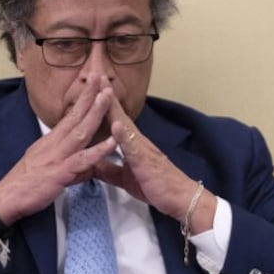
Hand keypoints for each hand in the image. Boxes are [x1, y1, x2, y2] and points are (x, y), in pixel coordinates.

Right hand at [0, 74, 118, 223]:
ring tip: (108, 97)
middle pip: (76, 115)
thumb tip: (88, 166)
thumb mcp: (49, 168)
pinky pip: (83, 159)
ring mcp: (58, 156)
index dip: (83, 98)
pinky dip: (98, 150)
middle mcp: (55, 143)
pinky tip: (112, 142)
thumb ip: (72, 165)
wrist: (7, 198)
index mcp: (52, 141)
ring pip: (81, 131)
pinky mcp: (60, 172)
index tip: (94, 83)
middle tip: (103, 77)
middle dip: (90, 95)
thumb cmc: (26, 184)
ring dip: (95, 112)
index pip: (70, 115)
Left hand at [92, 99, 215, 233]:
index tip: (93, 86)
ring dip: (113, 108)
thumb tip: (92, 164)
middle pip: (119, 115)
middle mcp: (138, 141)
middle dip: (106, 95)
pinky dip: (123, 135)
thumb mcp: (126, 179)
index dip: (104, 103)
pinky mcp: (145, 162)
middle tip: (95, 74)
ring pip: (125, 125)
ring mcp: (142, 149)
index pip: (115, 120)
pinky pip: (133, 147)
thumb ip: (109, 170)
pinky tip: (115, 124)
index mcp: (132, 145)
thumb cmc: (157, 188)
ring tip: (102, 90)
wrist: (181, 199)